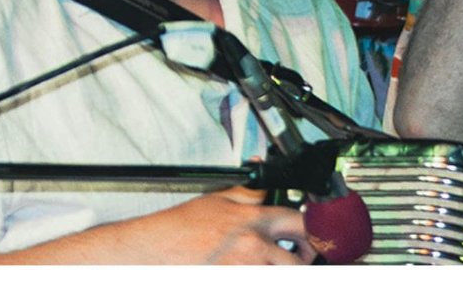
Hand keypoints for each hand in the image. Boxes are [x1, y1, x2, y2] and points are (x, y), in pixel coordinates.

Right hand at [105, 187, 313, 264]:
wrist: (150, 251)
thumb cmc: (178, 229)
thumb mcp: (217, 199)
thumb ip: (249, 193)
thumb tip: (266, 182)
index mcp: (253, 220)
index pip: (301, 224)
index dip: (312, 232)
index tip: (312, 238)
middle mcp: (254, 247)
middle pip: (298, 260)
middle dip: (301, 260)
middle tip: (297, 258)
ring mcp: (245, 271)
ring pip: (281, 276)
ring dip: (281, 272)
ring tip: (272, 265)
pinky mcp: (233, 282)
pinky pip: (260, 282)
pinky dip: (261, 277)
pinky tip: (250, 270)